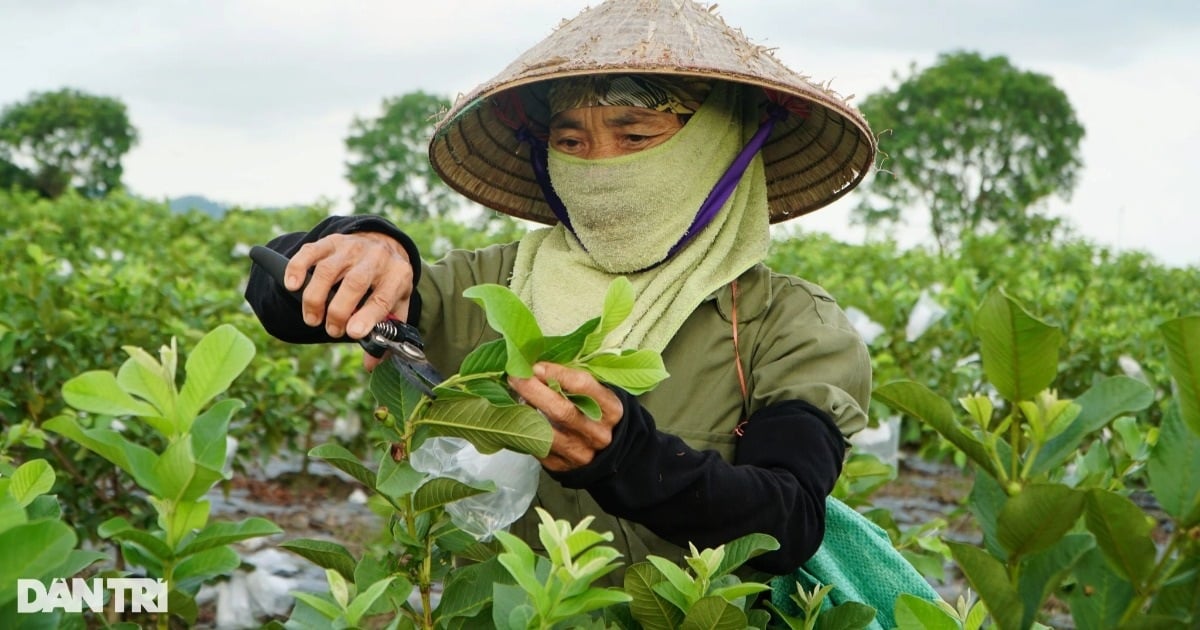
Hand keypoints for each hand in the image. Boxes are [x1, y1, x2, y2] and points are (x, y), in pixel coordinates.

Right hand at [284, 232, 412, 369]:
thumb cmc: (388, 283)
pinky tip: (292, 286)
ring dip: (315, 298)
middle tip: (332, 331)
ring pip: (328, 270)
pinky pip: (310, 252)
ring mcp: (351, 248)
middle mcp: (376, 258)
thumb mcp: (397, 305)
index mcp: (397, 275)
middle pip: (354, 283)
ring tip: (312, 319)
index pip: (383, 297)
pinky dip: (297, 268)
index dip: (368, 316)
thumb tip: (371, 364)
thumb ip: (387, 334)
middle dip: (338, 311)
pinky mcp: (331, 242)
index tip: (353, 333)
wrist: (384, 245)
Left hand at [509, 362, 623, 471]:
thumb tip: (536, 367)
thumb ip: (573, 381)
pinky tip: (517, 417)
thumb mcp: (597, 395)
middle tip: (515, 377)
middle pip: (562, 411)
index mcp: (611, 410)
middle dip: (534, 391)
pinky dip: (523, 430)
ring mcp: (580, 453)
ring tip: (512, 397)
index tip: (536, 366)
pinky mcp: (561, 466)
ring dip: (524, 412)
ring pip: (546, 433)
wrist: (605, 452)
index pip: (583, 387)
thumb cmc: (595, 413)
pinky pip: (536, 447)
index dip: (556, 374)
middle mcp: (598, 434)